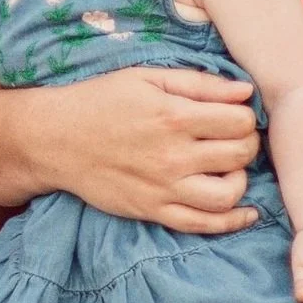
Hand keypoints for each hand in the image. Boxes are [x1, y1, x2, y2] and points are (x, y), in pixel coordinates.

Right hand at [50, 68, 261, 234]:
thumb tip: (246, 91)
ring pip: (229, 194)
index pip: (240, 121)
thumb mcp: (146, 78)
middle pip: (240, 155)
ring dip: (240, 179)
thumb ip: (199, 83)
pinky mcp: (153, 210)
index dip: (245, 116)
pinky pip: (203, 224)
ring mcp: (164, 188)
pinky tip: (245, 212)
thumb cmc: (101, 101)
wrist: (55, 138)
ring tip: (229, 168)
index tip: (234, 115)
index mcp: (175, 116)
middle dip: (247, 143)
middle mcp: (174, 156)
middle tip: (235, 138)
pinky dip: (232, 221)